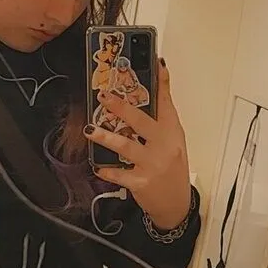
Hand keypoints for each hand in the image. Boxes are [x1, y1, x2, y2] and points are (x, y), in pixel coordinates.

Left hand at [85, 58, 191, 228]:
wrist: (176, 204)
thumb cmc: (172, 169)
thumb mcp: (172, 142)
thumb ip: (159, 123)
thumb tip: (142, 99)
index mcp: (172, 132)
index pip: (167, 103)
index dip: (161, 82)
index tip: (156, 63)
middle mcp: (164, 146)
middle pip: (141, 121)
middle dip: (121, 107)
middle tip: (103, 96)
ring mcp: (153, 164)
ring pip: (126, 146)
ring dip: (106, 137)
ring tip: (91, 129)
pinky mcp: (141, 182)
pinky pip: (119, 173)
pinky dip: (106, 169)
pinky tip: (97, 165)